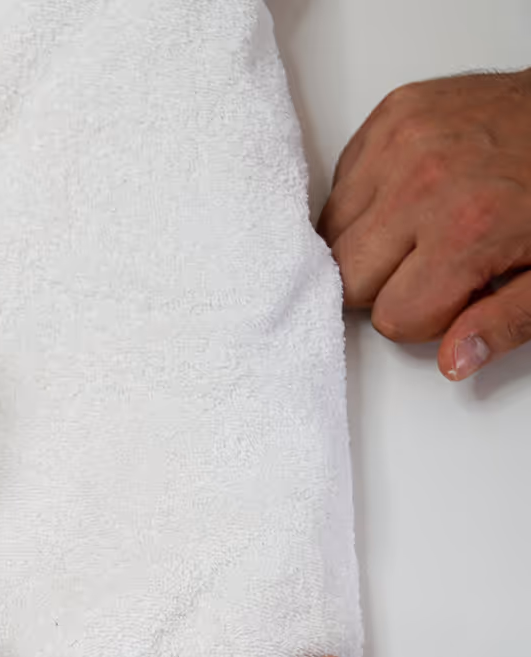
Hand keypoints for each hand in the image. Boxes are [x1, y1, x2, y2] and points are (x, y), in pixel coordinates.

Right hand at [318, 69, 530, 380]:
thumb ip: (505, 322)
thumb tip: (454, 360)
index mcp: (468, 229)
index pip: (392, 316)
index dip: (425, 316)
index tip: (457, 293)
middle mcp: (423, 183)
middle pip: (347, 276)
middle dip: (387, 284)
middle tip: (435, 264)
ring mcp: (401, 142)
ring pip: (332, 233)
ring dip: (369, 242)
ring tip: (421, 228)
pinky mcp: (392, 114)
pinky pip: (342, 184)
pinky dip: (368, 199)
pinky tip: (413, 195)